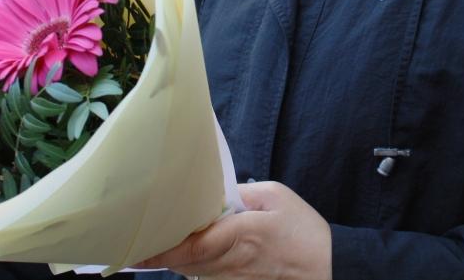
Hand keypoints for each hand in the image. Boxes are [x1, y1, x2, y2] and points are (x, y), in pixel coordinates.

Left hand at [135, 181, 331, 279]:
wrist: (330, 268)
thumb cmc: (304, 232)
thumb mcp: (275, 196)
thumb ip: (240, 192)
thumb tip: (214, 194)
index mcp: (240, 235)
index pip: (191, 246)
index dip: (161, 248)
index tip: (136, 246)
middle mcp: (231, 262)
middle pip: (183, 262)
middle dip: (159, 251)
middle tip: (133, 239)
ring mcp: (233, 278)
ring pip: (191, 271)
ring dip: (171, 258)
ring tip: (149, 242)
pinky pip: (206, 276)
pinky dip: (190, 264)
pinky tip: (181, 252)